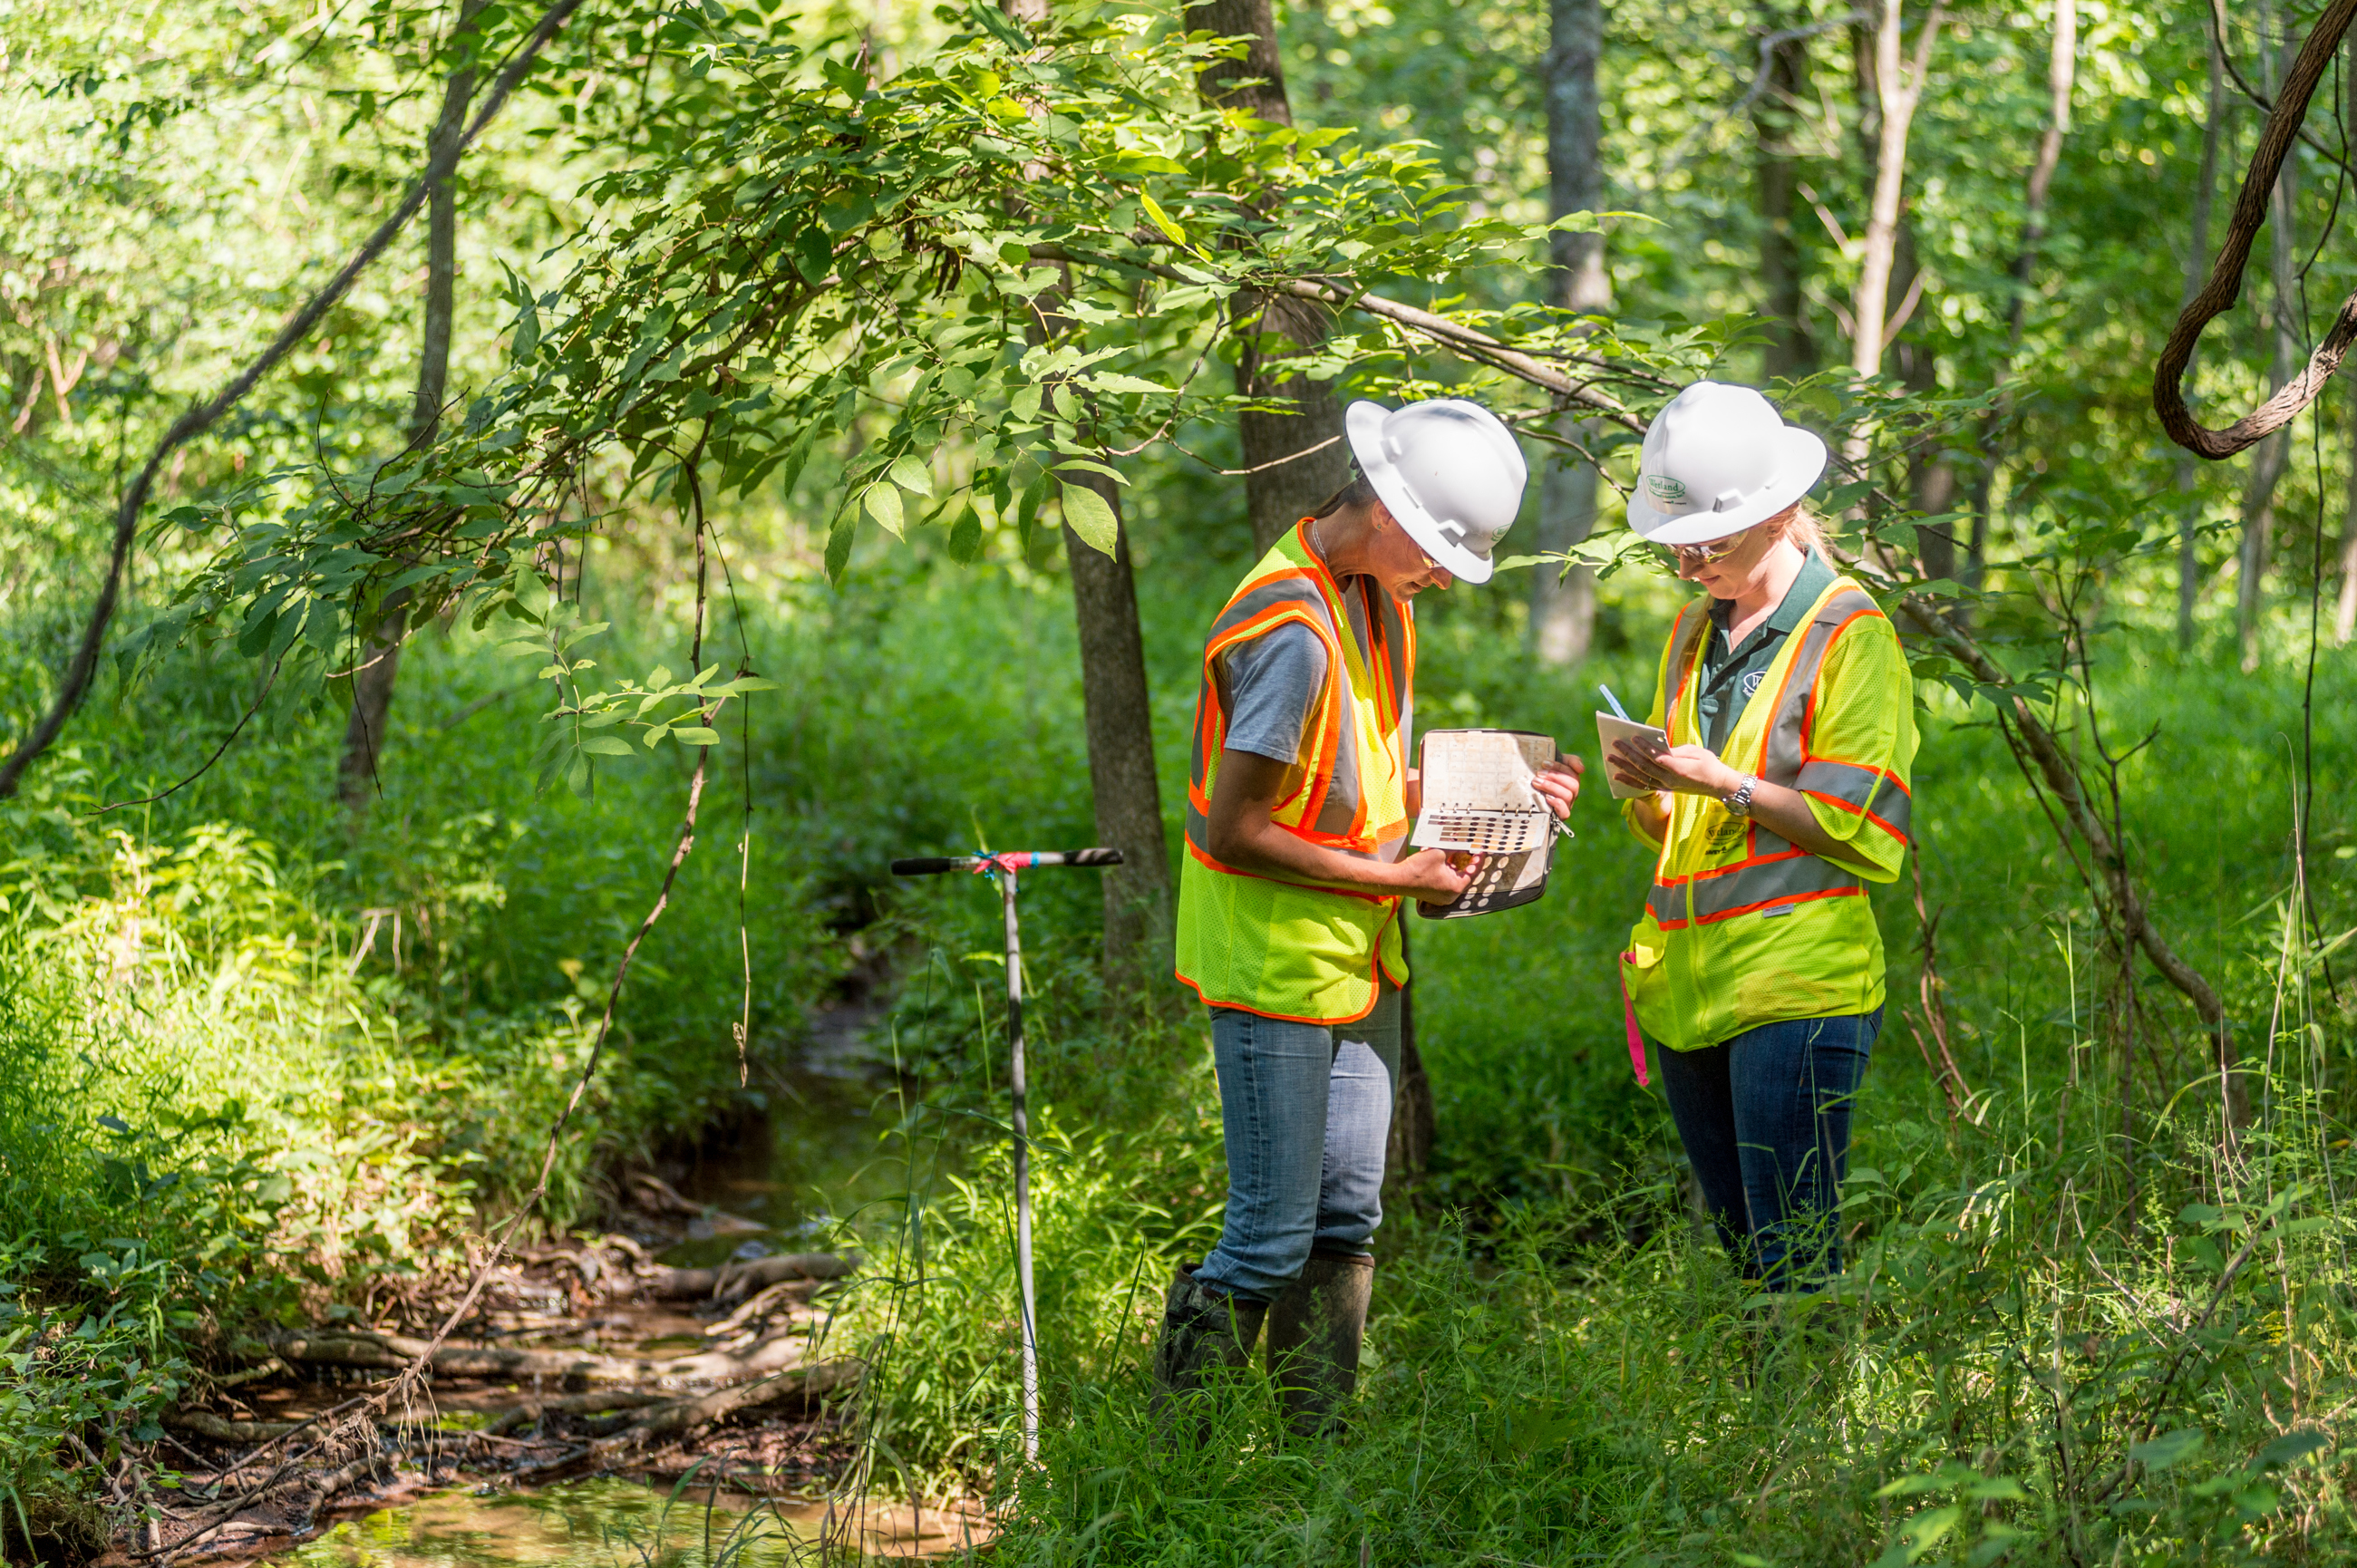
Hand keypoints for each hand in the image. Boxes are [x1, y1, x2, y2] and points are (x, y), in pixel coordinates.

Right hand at [1393, 846, 1480, 904]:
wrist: (1398, 879)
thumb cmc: (1418, 868)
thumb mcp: (1439, 853)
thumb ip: (1454, 848)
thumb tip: (1463, 842)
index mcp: (1456, 887)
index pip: (1473, 871)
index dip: (1478, 859)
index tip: (1480, 849)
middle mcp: (1452, 896)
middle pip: (1465, 876)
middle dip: (1467, 862)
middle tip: (1471, 849)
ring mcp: (1443, 898)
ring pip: (1456, 879)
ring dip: (1457, 866)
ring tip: (1458, 852)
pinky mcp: (1436, 895)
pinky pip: (1447, 882)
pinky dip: (1449, 872)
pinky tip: (1446, 860)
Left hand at [1532, 752, 1582, 819]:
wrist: (1529, 796)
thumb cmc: (1543, 777)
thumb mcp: (1554, 765)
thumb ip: (1571, 761)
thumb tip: (1582, 769)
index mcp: (1572, 779)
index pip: (1573, 772)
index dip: (1559, 767)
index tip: (1544, 763)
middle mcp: (1572, 792)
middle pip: (1573, 784)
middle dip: (1555, 777)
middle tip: (1539, 774)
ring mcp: (1568, 804)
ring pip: (1568, 795)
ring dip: (1551, 787)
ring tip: (1537, 782)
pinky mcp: (1561, 816)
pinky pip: (1565, 813)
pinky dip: (1557, 804)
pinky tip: (1547, 797)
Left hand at [1609, 740, 1743, 799]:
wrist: (1716, 785)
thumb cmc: (1708, 764)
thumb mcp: (1696, 752)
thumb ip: (1676, 751)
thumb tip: (1659, 747)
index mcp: (1680, 768)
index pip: (1657, 757)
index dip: (1644, 747)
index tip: (1633, 737)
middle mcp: (1670, 779)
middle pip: (1645, 766)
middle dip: (1628, 754)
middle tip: (1615, 743)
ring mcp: (1665, 785)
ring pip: (1640, 776)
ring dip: (1624, 767)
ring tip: (1610, 757)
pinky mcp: (1663, 789)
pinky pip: (1642, 786)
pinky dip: (1629, 781)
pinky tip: (1617, 775)